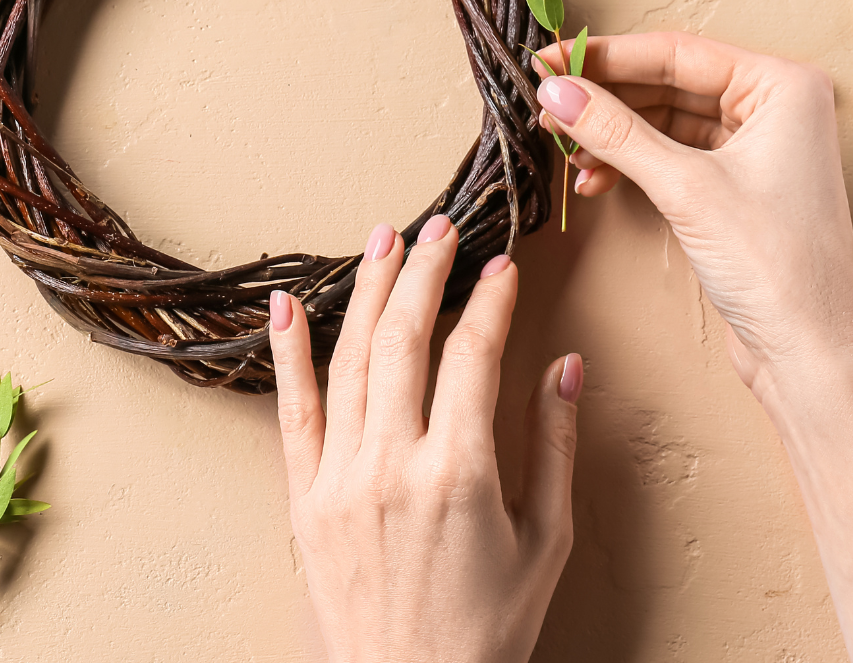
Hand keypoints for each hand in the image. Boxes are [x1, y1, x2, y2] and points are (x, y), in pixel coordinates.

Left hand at [268, 214, 582, 662]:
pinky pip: (293, 412)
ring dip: (367, 292)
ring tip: (383, 241)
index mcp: (460, 474)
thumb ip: (556, 445)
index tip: (502, 267)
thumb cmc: (488, 627)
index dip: (490, 302)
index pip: (472, 356)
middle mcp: (393, 464)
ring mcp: (339, 478)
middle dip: (426, 271)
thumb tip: (565, 365)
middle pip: (406, 338)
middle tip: (439, 229)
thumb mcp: (546, 541)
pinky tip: (287, 304)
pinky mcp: (303, 498)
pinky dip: (288, 353)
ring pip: (351, 360)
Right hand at [534, 33, 852, 661]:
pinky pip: (669, 154)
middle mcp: (772, 107)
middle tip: (547, 103)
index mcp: (782, 86)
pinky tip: (593, 179)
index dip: (605, 57)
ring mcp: (752, 146)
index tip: (548, 60)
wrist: (806, 353)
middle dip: (604, 98)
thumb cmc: (774, 266)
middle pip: (668, 83)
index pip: (677, 54)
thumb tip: (556, 92)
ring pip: (663, 120)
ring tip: (564, 146)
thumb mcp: (685, 187)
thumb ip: (616, 132)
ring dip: (612, 134)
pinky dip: (629, 163)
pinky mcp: (731, 182)